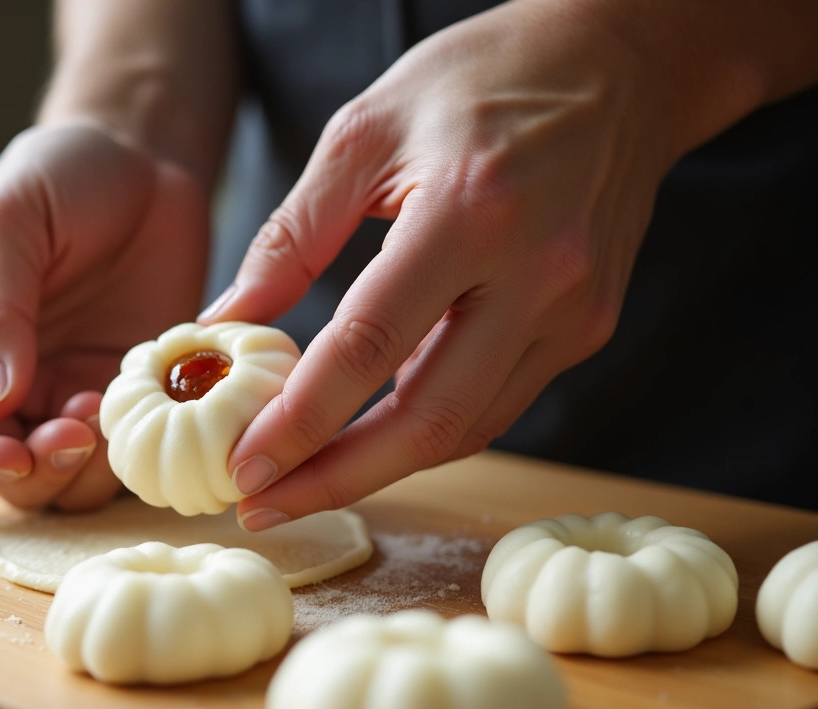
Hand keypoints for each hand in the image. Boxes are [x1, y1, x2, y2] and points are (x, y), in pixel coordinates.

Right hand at [0, 122, 208, 510]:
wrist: (142, 161)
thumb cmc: (57, 176)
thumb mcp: (7, 223)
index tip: (6, 455)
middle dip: (30, 472)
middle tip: (75, 433)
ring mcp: (54, 394)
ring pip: (54, 481)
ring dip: (78, 471)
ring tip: (103, 410)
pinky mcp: (114, 394)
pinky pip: (111, 456)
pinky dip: (122, 452)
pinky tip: (137, 403)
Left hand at [200, 2, 674, 528]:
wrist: (617, 63)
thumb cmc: (481, 78)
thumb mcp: (365, 130)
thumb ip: (292, 235)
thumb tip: (229, 322)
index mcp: (471, 211)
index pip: (369, 346)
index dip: (301, 421)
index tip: (245, 469)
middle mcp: (536, 274)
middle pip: (429, 420)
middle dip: (339, 479)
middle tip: (266, 507)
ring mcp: (574, 310)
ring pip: (469, 427)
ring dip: (382, 467)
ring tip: (306, 483)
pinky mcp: (587, 326)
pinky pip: (497, 400)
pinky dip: (430, 427)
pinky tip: (373, 432)